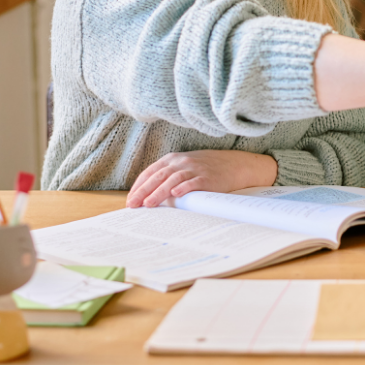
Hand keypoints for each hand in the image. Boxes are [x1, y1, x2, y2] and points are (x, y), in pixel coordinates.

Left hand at [126, 149, 277, 207]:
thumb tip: (147, 198)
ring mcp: (194, 168)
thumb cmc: (205, 169)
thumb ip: (166, 179)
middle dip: (143, 191)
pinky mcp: (207, 177)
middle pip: (158, 176)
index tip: (130, 200)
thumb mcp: (183, 169)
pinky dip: (183, 187)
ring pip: (172, 180)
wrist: (234, 165)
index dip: (139, 186)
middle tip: (133, 205)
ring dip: (159, 192)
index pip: (150, 172)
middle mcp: (181, 162)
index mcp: (172, 160)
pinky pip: (193, 182)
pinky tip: (175, 194)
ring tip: (149, 204)